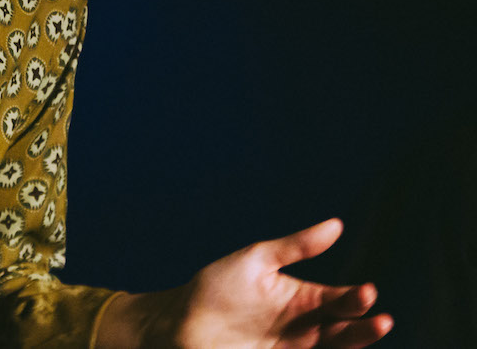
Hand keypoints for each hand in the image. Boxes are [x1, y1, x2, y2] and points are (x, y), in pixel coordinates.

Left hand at [99, 219, 391, 347]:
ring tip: (375, 330)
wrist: (180, 321)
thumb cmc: (217, 286)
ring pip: (334, 348)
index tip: (367, 292)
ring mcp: (293, 348)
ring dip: (356, 343)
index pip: (338, 299)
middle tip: (380, 320)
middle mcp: (303, 326)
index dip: (355, 297)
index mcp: (300, 298)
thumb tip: (337, 224)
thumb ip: (296, 247)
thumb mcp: (257, 260)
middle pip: (343, 329)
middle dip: (364, 326)